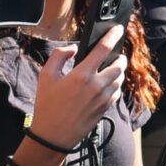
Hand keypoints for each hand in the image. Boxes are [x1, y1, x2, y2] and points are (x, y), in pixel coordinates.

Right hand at [28, 25, 125, 149]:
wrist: (54, 136)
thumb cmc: (48, 106)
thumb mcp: (46, 76)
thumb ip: (59, 56)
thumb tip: (73, 48)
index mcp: (83, 74)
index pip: (104, 49)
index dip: (113, 35)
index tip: (118, 29)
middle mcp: (97, 86)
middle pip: (119, 64)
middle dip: (119, 56)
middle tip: (114, 54)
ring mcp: (104, 98)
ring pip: (119, 79)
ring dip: (117, 71)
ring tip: (109, 69)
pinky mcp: (105, 109)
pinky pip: (117, 92)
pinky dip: (114, 85)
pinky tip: (106, 85)